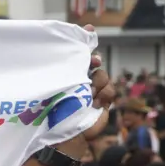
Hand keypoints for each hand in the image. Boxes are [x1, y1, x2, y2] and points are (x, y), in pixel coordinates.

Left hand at [59, 26, 113, 157]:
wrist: (64, 134)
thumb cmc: (54, 109)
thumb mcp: (58, 81)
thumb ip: (67, 60)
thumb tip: (81, 32)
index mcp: (67, 75)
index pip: (80, 56)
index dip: (88, 51)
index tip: (88, 52)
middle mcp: (81, 80)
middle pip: (95, 64)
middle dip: (95, 63)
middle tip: (93, 64)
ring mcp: (93, 91)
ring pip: (103, 76)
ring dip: (97, 83)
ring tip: (88, 94)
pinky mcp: (103, 101)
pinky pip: (110, 90)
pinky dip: (104, 95)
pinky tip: (96, 103)